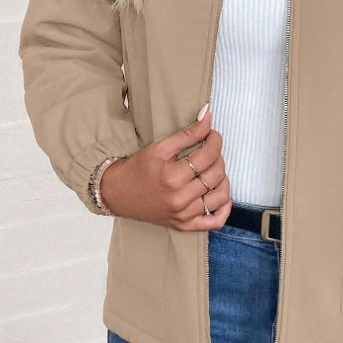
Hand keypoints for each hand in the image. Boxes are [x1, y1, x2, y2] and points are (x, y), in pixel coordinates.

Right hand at [99, 108, 231, 229]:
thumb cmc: (138, 169)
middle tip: (210, 150)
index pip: (208, 155)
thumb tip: (208, 117)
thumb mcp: (159, 147)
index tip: (212, 134)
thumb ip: (187, 133)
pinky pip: (216, 221)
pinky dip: (224, 208)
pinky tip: (218, 193)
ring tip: (212, 170)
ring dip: (223, 179)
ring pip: (221, 196)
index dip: (215, 140)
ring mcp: (184, 215)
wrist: (118, 194)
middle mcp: (180, 199)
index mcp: (172, 178)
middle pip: (216, 174)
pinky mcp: (186, 225)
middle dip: (218, 157)